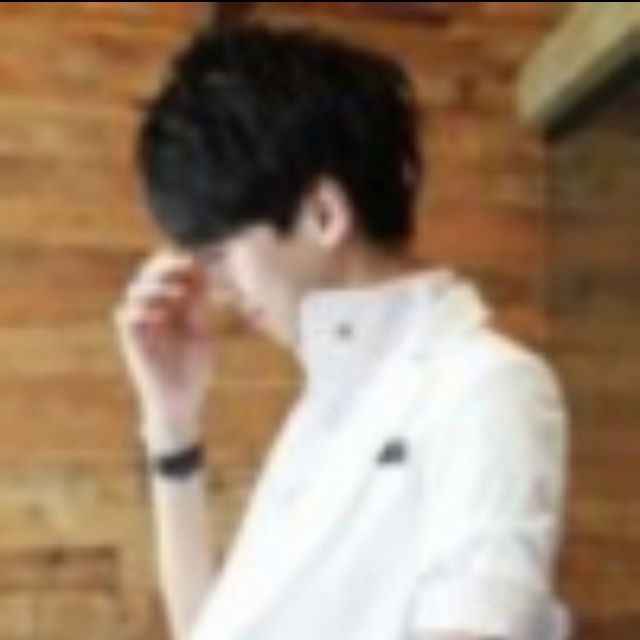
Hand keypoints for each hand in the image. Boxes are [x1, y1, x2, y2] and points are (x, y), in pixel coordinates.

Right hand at [114, 251, 215, 452]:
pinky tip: (162, 315)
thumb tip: (202, 271)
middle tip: (183, 264)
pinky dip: (142, 311)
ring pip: (135, 291)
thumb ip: (199, 304)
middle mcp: (153, 309)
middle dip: (164, 266)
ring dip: (156, 286)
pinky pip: (127, 317)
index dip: (177, 262)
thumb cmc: (195, 367)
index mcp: (172, 305)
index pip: (167, 272)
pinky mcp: (132, 341)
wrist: (182, 398)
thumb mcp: (202, 330)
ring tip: (178, 292)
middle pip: (148, 274)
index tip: (195, 259)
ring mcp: (141, 324)